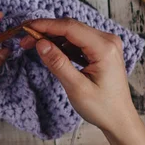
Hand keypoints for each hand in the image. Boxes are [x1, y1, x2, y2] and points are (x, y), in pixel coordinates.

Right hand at [21, 18, 144, 144]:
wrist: (119, 120)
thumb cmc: (102, 107)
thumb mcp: (76, 87)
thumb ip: (58, 63)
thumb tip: (40, 43)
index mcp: (104, 48)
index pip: (70, 27)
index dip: (46, 25)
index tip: (25, 27)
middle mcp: (107, 40)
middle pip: (71, 27)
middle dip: (46, 31)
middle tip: (25, 39)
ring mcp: (105, 44)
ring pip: (73, 33)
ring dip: (52, 37)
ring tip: (33, 45)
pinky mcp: (101, 50)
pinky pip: (78, 41)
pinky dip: (62, 44)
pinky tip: (50, 51)